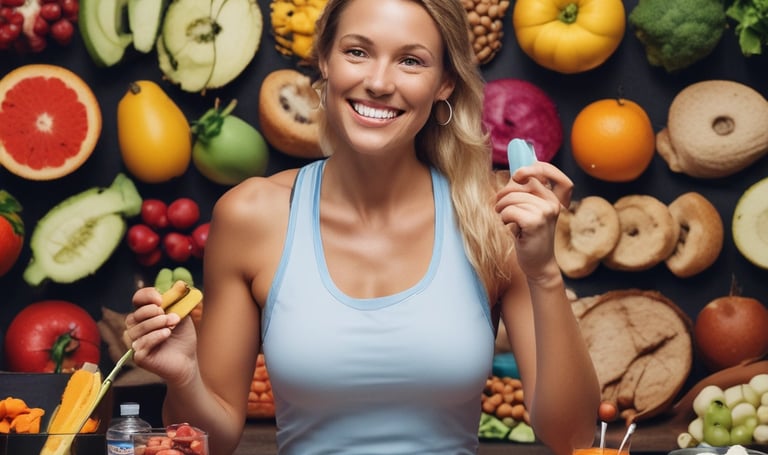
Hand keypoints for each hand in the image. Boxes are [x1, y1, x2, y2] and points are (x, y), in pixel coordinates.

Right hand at [125, 286, 198, 385]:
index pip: (138, 300)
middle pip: (135, 315)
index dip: (146, 296)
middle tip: (171, 317)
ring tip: (171, 325)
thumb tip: (180, 283)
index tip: (160, 299)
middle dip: (154, 313)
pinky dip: (154, 337)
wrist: (188, 360)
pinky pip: (140, 344)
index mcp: (145, 315)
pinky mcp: (139, 357)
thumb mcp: (182, 315)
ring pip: (136, 330)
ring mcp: (135, 343)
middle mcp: (136, 328)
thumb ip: (178, 301)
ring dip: (155, 324)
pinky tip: (166, 334)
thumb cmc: (183, 338)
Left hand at [495, 162, 572, 277]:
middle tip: (500, 206)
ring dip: (502, 208)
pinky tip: (509, 227)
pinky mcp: (536, 222)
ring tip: (505, 220)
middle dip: (505, 193)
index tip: (517, 176)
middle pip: (522, 183)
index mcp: (553, 198)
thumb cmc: (529, 237)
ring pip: (513, 197)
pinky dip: (504, 218)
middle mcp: (553, 202)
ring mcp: (546, 212)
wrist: (538, 264)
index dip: (532, 167)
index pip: (549, 171)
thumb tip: (514, 174)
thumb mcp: (530, 211)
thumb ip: (525, 192)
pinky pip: (510, 211)